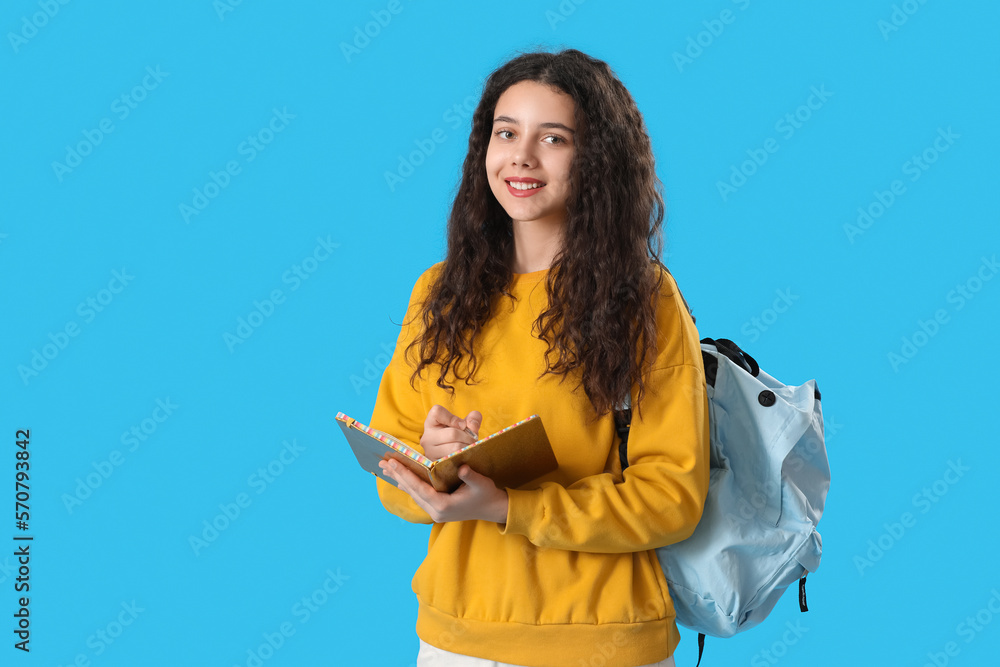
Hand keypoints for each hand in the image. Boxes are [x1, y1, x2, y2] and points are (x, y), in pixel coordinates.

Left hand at [378, 459, 508, 523]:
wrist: (493, 509)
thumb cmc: (487, 494)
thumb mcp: (481, 483)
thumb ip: (471, 476)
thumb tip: (462, 468)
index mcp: (444, 506)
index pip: (420, 489)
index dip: (406, 475)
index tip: (394, 462)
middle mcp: (436, 512)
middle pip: (412, 491)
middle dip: (398, 475)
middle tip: (383, 462)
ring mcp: (435, 512)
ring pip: (413, 494)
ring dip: (400, 480)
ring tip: (386, 468)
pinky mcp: (436, 509)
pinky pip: (418, 496)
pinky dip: (408, 485)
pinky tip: (399, 479)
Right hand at [419, 405, 482, 460]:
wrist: (454, 457)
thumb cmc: (459, 437)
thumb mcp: (466, 425)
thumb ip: (473, 419)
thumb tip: (472, 424)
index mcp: (430, 423)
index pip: (437, 412)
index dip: (452, 417)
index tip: (462, 425)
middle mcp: (427, 438)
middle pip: (452, 433)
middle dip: (467, 437)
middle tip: (473, 440)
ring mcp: (430, 452)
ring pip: (454, 447)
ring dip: (467, 448)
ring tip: (469, 448)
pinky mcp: (436, 465)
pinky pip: (454, 459)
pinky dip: (463, 457)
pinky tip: (464, 456)